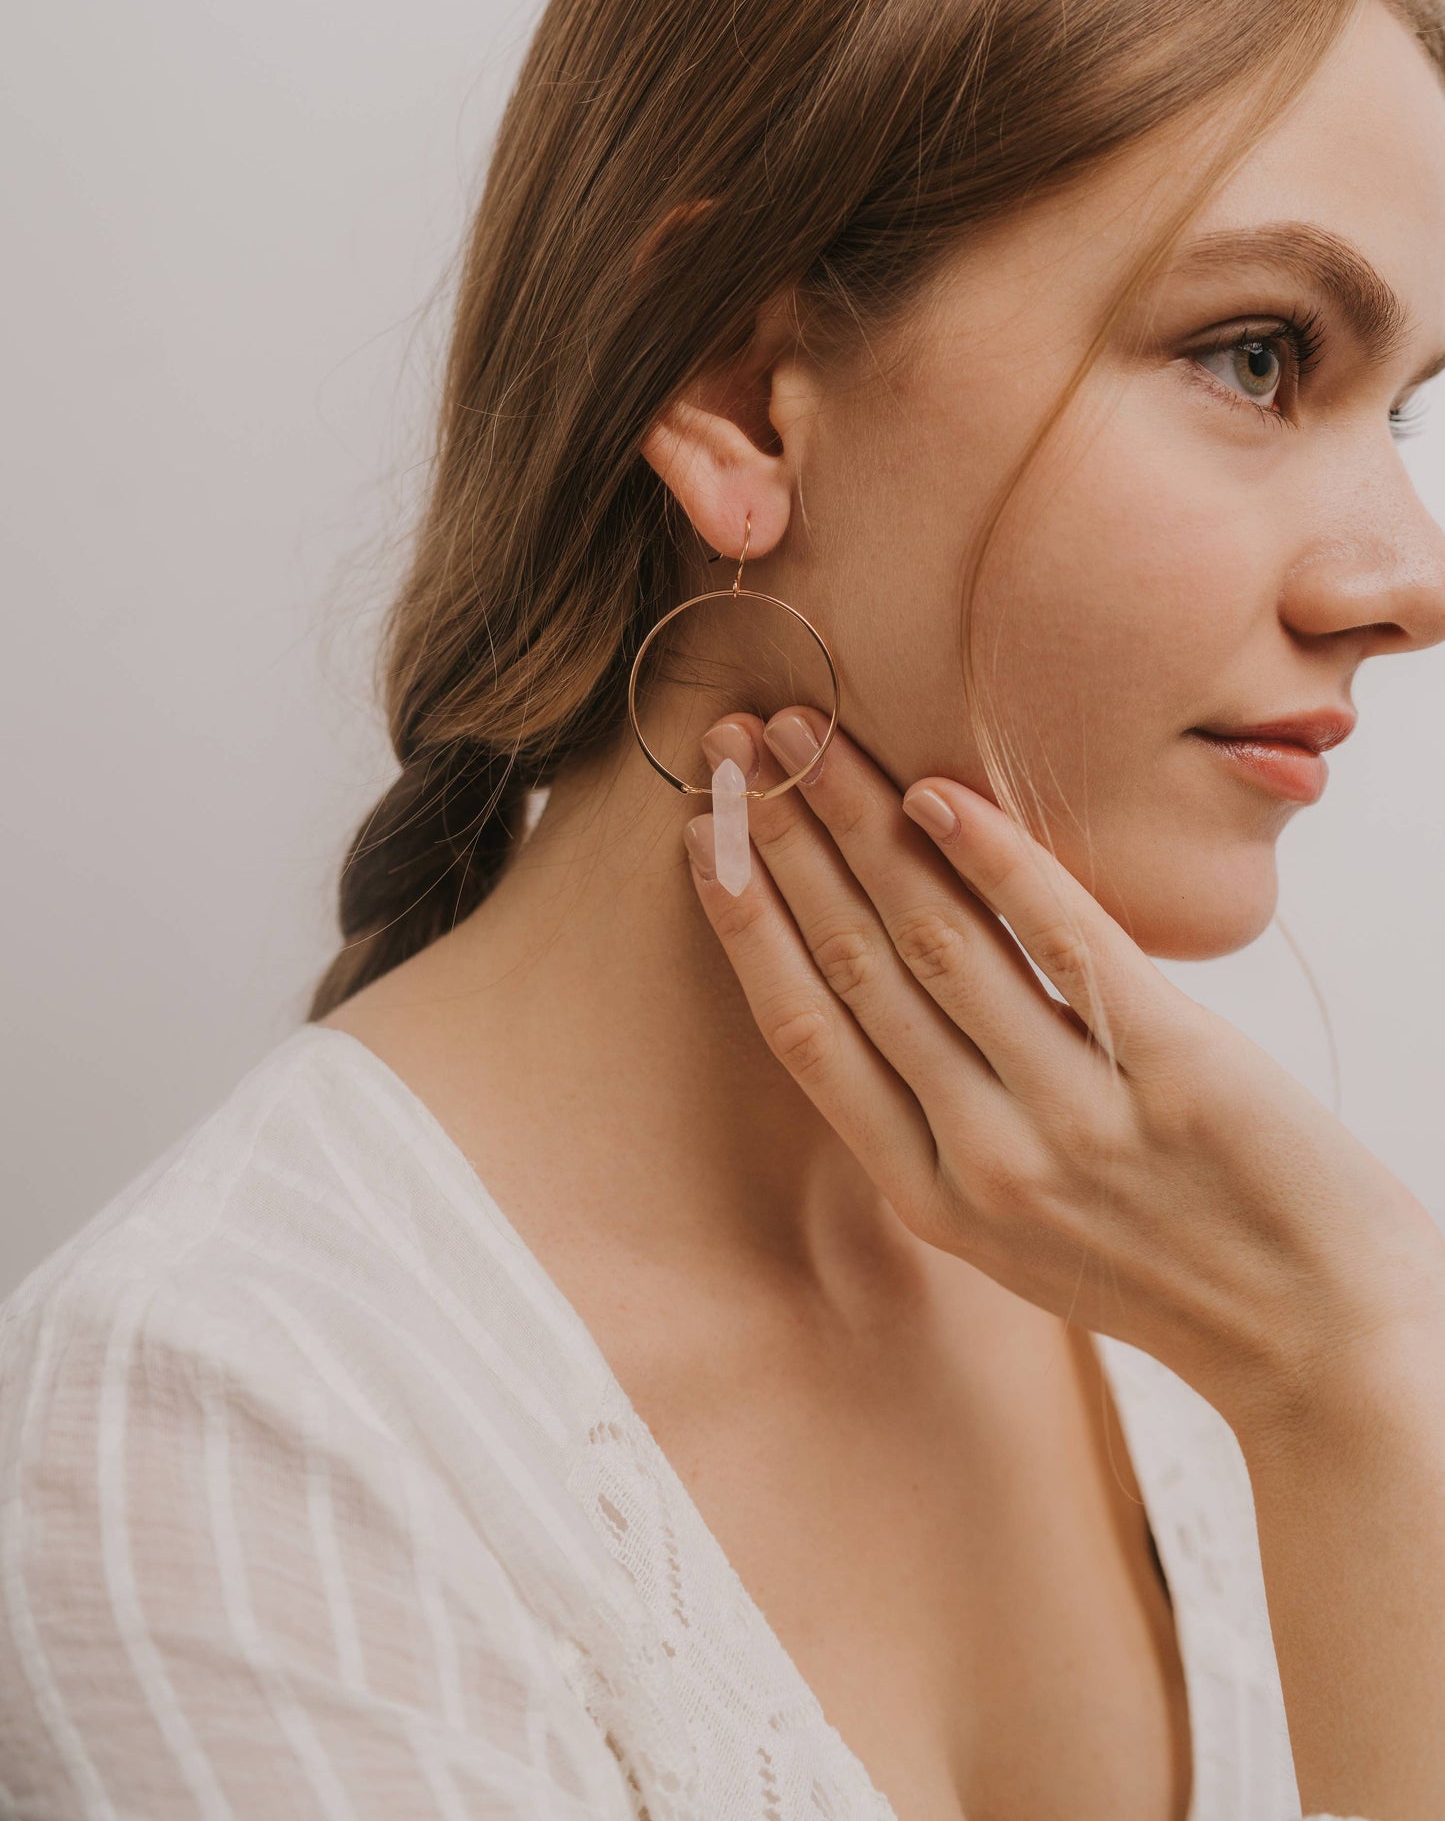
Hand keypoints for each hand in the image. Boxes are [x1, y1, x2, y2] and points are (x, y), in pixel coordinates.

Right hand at [682, 708, 1444, 1443]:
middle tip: (743, 743)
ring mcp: (1078, 1120)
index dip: (744, 922)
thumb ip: (950, 1121)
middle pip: (856, 966)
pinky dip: (998, 861)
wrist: (1326, 1344)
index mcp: (930, 1199)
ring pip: (938, 942)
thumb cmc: (1172, 1271)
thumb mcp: (1020, 1233)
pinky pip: (1067, 945)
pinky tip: (941, 793)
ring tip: (819, 737)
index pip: (806, 1034)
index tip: (701, 832)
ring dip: (864, 824)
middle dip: (786, 841)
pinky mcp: (1177, 1074)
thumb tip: (894, 979)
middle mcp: (984, 1160)